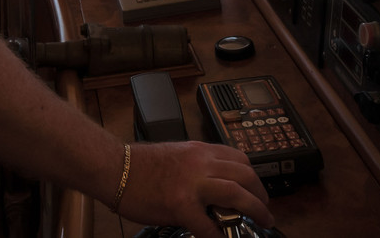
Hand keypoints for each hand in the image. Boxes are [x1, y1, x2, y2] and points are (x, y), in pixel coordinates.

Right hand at [115, 141, 272, 237]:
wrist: (114, 168)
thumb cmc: (138, 164)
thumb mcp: (177, 155)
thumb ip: (197, 166)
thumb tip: (213, 186)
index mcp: (200, 150)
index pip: (239, 158)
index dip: (253, 176)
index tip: (256, 189)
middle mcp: (200, 162)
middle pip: (245, 175)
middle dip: (261, 194)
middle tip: (264, 210)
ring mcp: (192, 183)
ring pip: (236, 193)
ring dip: (254, 210)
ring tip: (261, 221)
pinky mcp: (180, 204)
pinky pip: (208, 224)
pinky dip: (218, 235)